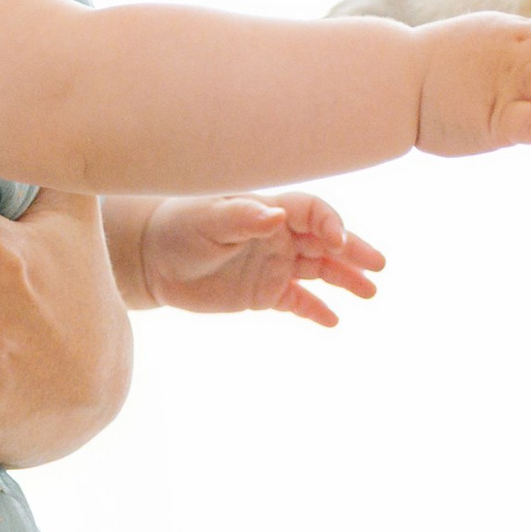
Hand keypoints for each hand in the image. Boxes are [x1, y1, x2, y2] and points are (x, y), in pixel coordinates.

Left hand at [137, 192, 386, 325]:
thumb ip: (243, 217)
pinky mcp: (264, 292)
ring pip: (319, 270)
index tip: (339, 242)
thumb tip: (276, 215)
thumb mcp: (208, 220)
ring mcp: (274, 264)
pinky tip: (333, 320)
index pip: (311, 212)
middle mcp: (279, 236)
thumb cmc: (179, 228)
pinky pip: (297, 300)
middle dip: (353, 251)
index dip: (330, 223)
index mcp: (269, 211)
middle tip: (378, 265)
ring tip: (369, 292)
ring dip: (345, 279)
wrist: (153, 259)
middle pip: (325, 241)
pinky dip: (315, 309)